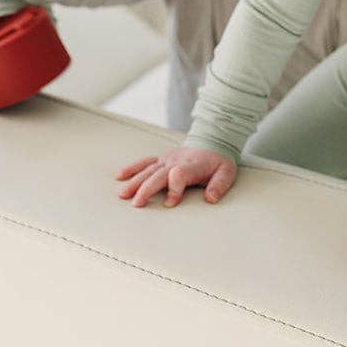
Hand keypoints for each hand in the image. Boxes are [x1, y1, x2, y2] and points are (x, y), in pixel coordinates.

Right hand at [116, 147, 236, 208]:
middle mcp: (176, 161)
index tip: (169, 203)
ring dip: (135, 182)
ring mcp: (166, 160)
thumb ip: (219, 185)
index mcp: (192, 165)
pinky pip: (144, 163)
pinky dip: (132, 169)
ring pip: (148, 170)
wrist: (212, 142)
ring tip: (123, 194)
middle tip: (137, 204)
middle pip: (159, 174)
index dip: (174, 188)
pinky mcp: (161, 159)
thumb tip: (210, 198)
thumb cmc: (218, 162)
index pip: (180, 175)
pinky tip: (120, 177)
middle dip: (147, 188)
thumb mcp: (227, 173)